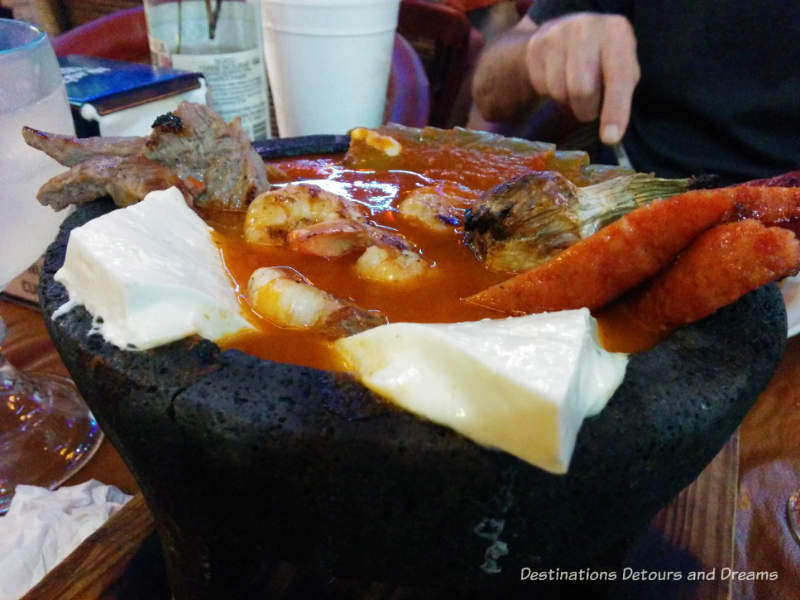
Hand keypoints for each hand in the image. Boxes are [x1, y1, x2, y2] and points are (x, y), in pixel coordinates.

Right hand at [525, 13, 639, 144]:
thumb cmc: (601, 59)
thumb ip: (619, 93)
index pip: (618, 79)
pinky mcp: (536, 46)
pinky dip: (552, 92)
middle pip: (582, 90)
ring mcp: (557, 35)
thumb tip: (611, 134)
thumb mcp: (619, 68)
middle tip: (589, 107)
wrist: (563, 33)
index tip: (611, 138)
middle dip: (586, 109)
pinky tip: (558, 78)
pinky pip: (543, 87)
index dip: (615, 111)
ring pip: (560, 92)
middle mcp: (587, 28)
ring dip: (568, 102)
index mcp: (617, 33)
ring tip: (573, 88)